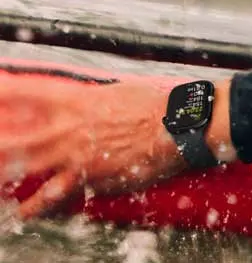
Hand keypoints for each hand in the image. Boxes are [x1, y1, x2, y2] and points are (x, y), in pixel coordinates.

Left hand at [0, 75, 186, 218]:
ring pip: (27, 166)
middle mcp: (70, 127)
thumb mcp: (121, 92)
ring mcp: (76, 154)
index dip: (6, 92)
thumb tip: (86, 100)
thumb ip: (95, 100)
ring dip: (4, 173)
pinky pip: (53, 196)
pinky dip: (36, 207)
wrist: (180, 126)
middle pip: (18, 136)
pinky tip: (22, 213)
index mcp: (79, 100)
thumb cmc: (157, 105)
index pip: (31, 92)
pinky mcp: (88, 178)